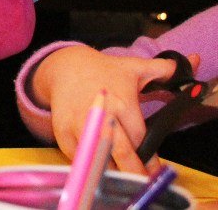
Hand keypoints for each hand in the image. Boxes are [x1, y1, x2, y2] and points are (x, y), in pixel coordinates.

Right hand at [31, 46, 198, 173]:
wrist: (65, 67)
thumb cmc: (103, 70)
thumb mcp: (133, 67)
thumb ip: (162, 69)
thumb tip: (184, 65)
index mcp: (121, 102)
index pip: (140, 139)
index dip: (149, 158)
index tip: (154, 169)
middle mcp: (101, 115)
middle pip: (122, 154)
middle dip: (135, 172)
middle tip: (142, 179)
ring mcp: (79, 125)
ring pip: (100, 159)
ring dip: (112, 169)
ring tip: (120, 171)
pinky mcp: (63, 132)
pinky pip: (79, 157)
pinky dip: (89, 162)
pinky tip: (98, 160)